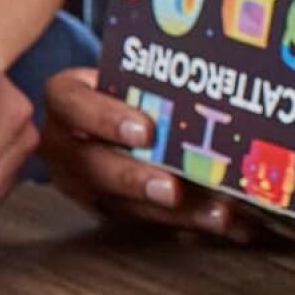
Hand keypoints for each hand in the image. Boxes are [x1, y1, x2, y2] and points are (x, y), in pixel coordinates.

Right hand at [37, 67, 234, 237]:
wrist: (101, 112)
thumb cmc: (121, 84)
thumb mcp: (125, 70)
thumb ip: (153, 76)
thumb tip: (213, 78)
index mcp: (65, 100)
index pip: (75, 106)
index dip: (108, 120)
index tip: (146, 131)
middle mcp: (66, 147)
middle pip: (93, 168)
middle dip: (136, 181)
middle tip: (172, 190)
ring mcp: (84, 184)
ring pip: (123, 206)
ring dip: (174, 214)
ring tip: (218, 215)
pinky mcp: (110, 209)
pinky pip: (149, 223)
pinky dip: (191, 224)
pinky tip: (229, 224)